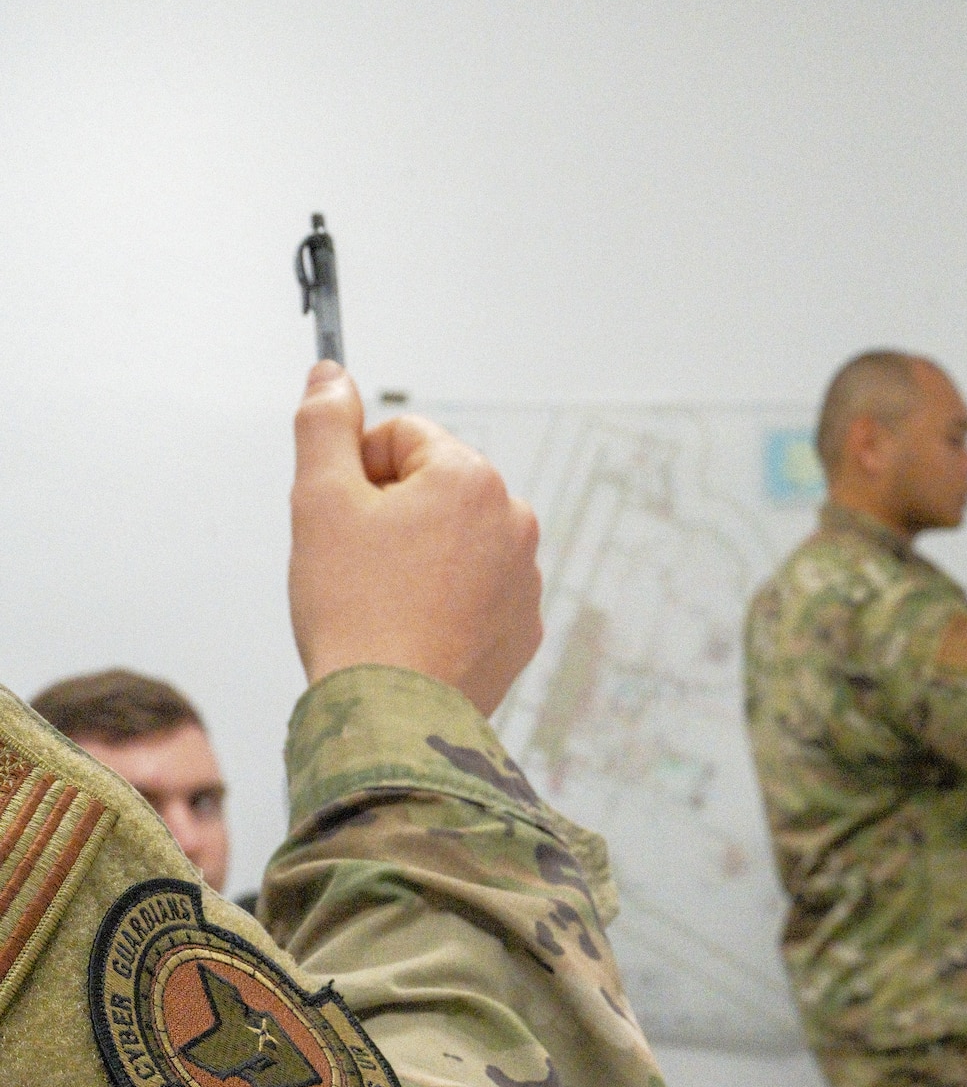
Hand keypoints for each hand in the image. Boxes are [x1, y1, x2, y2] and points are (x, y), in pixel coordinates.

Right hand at [289, 361, 542, 714]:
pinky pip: (475, 590)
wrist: (392, 713)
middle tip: (358, 564)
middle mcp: (515, 519)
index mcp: (472, 478)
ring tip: (385, 602)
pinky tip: (412, 629)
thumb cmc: (353, 607)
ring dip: (417, 555)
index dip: (356, 471)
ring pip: (453, 540)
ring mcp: (526, 576)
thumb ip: (324, 423)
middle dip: (390, 513)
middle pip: (432, 486)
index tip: (342, 519)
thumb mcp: (319, 499)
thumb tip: (330, 373)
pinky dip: (443, 600)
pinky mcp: (524, 626)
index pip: (401, 437)